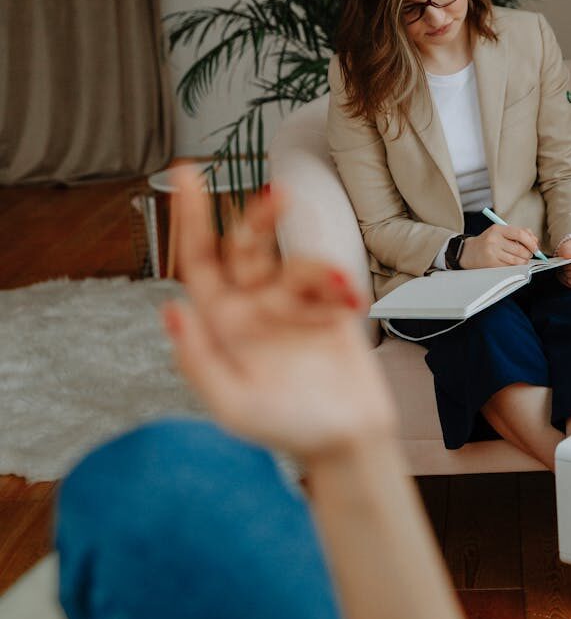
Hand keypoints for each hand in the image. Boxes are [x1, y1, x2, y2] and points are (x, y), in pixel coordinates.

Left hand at [162, 168, 396, 460]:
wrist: (348, 443)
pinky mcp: (330, 305)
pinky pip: (329, 277)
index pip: (200, 262)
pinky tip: (350, 303)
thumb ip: (200, 360)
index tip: (187, 174)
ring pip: (293, 260)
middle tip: (275, 198)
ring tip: (338, 287)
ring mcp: (293, 303)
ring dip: (313, 267)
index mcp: (223, 324)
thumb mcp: (233, 404)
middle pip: (247, 246)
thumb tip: (172, 309)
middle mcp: (254, 306)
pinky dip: (338, 284)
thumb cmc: (286, 428)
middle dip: (258, 217)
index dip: (192, 218)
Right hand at [460, 223, 539, 267]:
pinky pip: (509, 267)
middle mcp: (494, 239)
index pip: (520, 234)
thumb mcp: (501, 232)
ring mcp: (492, 252)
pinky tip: (513, 263)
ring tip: (522, 260)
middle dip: (528, 254)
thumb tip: (536, 241)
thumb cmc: (490, 241)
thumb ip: (519, 233)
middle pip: (519, 249)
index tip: (536, 247)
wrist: (469, 251)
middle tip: (529, 255)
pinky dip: (515, 266)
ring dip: (523, 261)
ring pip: (516, 260)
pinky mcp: (491, 263)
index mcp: (498, 229)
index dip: (531, 242)